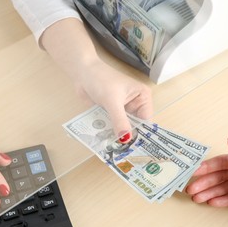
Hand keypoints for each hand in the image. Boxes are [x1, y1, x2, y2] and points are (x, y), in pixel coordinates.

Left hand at [40, 18, 152, 142]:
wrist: (82, 72)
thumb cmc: (101, 80)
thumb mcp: (112, 101)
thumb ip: (119, 121)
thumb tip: (126, 140)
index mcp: (143, 97)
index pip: (146, 120)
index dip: (142, 134)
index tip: (136, 149)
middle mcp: (136, 104)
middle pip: (136, 126)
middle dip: (130, 137)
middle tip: (126, 154)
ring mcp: (123, 109)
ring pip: (124, 127)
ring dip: (119, 137)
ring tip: (117, 152)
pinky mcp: (112, 112)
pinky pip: (114, 126)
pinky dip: (111, 133)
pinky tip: (108, 144)